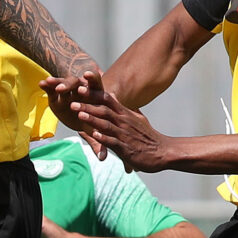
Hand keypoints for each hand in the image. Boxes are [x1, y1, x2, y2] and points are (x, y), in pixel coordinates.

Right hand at [42, 71, 109, 157]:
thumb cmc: (90, 120)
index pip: (96, 84)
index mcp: (95, 95)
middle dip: (71, 84)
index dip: (92, 79)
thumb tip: (103, 158)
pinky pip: (52, 87)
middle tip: (64, 89)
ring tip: (50, 83)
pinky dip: (48, 85)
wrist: (80, 113)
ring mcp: (69, 90)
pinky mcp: (56, 93)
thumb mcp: (93, 129)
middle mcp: (82, 88)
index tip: (87, 77)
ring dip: (58, 83)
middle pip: (78, 82)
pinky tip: (41, 84)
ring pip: (64, 83)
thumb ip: (98, 141)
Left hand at [57, 77, 174, 171]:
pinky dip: (104, 138)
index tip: (81, 86)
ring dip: (92, 119)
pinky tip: (95, 135)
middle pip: (104, 110)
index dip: (93, 93)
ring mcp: (125, 135)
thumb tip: (116, 98)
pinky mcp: (126, 149)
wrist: (164, 152)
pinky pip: (113, 142)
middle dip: (88, 104)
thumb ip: (126, 109)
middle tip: (73, 98)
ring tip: (79, 114)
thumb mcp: (138, 119)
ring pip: (106, 124)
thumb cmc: (149, 137)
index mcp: (126, 114)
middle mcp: (124, 122)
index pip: (108, 100)